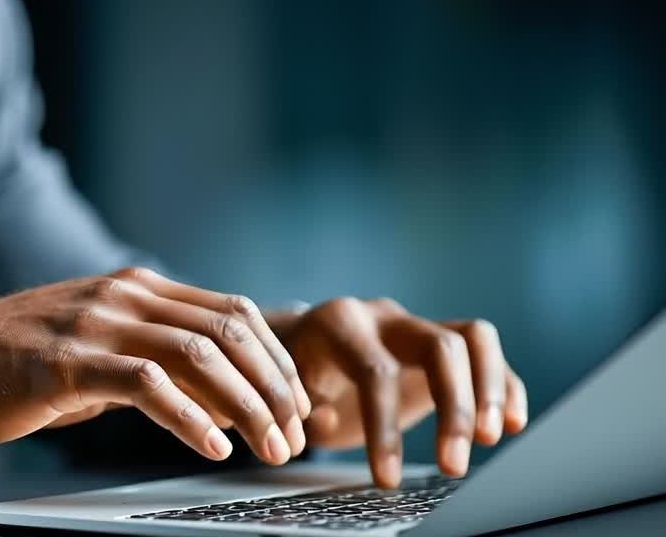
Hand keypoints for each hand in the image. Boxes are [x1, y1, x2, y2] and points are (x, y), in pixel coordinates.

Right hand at [0, 268, 312, 464]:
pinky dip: (191, 419)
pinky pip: (148, 386)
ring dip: (246, 406)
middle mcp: (122, 295)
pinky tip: (212, 448)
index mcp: (134, 287)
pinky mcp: (68, 363)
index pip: (232, 312)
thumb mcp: (91, 345)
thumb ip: (147, 355)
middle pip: (229, 330)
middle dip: (275, 387)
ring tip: (267, 448)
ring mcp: (95, 324)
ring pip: (199, 355)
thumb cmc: (12, 364)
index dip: (275, 359)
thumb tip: (211, 391)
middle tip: (296, 435)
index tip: (297, 404)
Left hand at [274, 297, 528, 486]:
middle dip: (453, 408)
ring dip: (490, 391)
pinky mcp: (445, 342)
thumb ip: (300, 403)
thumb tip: (325, 417)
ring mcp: (419, 324)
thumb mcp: (284, 389)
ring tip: (491, 440)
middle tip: (452, 466)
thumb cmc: (294, 374)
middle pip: (439, 347)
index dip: (383, 428)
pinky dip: (505, 386)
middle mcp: (385, 317)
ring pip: (474, 338)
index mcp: (340, 324)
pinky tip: (512, 425)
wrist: (303, 344)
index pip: (374, 371)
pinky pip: (487, 353)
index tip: (385, 479)